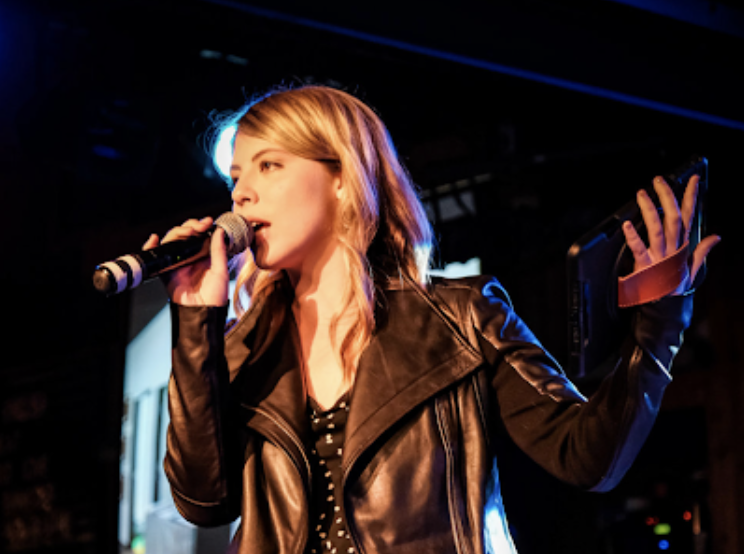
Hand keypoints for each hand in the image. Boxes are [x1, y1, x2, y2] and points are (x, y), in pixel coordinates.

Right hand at [143, 216, 229, 305]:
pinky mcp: (166, 271)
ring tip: (187, 231)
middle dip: (190, 226)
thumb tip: (218, 231)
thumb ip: (219, 251)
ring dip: (176, 232)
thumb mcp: (221, 270)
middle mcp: (189, 257)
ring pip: (171, 241)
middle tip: (199, 226)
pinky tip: (154, 239)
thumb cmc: (215, 296)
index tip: (208, 221)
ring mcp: (177, 263)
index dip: (201, 225)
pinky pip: (156, 256)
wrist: (203, 312)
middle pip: (184, 234)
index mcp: (203, 255)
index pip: (199, 234)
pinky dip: (151, 246)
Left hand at [621, 175, 720, 294]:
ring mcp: (659, 256)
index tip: (692, 180)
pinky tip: (626, 225)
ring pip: (657, 229)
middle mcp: (672, 248)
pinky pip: (639, 249)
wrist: (665, 308)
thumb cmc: (674, 286)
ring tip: (641, 194)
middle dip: (667, 197)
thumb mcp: (692, 268)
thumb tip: (717, 236)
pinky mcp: (646, 266)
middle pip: (674, 218)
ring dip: (650, 210)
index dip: (691, 197)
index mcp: (682, 246)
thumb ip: (702, 250)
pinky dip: (633, 237)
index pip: (689, 216)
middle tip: (658, 180)